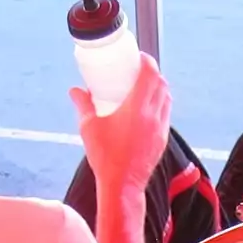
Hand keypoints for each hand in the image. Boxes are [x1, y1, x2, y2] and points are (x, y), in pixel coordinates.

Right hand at [69, 54, 171, 195]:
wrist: (122, 185)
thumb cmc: (105, 157)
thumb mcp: (89, 127)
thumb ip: (83, 105)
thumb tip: (75, 90)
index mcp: (137, 108)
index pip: (151, 74)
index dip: (147, 61)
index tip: (138, 57)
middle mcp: (153, 116)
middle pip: (162, 84)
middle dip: (153, 72)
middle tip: (138, 70)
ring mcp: (160, 129)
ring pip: (167, 99)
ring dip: (158, 88)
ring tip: (144, 87)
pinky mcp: (162, 141)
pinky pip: (166, 115)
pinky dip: (159, 105)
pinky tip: (146, 109)